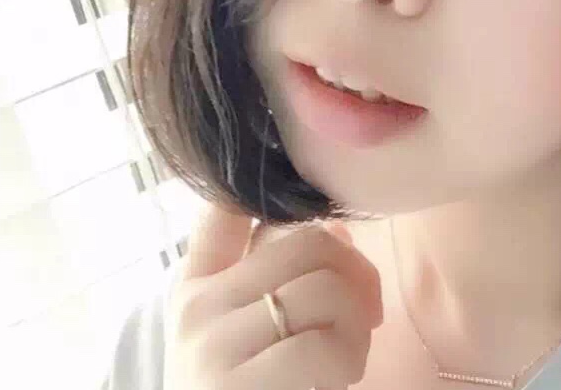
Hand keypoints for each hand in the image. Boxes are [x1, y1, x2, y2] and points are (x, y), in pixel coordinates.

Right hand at [167, 202, 382, 389]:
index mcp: (195, 287)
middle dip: (355, 273)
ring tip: (349, 352)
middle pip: (308, 241)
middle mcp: (195, 308)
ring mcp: (211, 348)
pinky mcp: (237, 388)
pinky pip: (323, 343)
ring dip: (358, 320)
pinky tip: (338, 378)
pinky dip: (349, 358)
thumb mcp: (247, 335)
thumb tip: (340, 226)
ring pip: (323, 286)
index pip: (224, 206)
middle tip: (365, 312)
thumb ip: (278, 277)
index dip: (275, 189)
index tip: (316, 202)